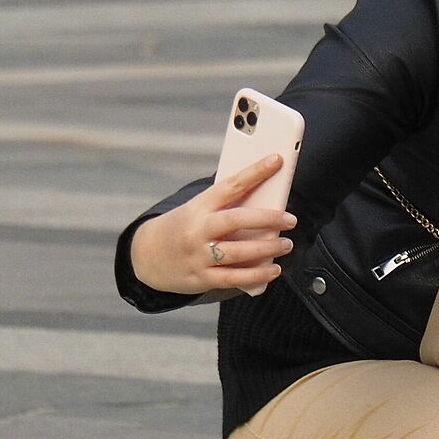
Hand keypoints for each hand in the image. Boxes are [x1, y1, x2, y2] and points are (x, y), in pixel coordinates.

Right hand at [127, 155, 296, 296]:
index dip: (255, 172)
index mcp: (198, 206)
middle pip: (236, 220)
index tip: (276, 160)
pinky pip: (234, 278)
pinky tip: (273, 270)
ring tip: (286, 244)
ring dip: (267, 249)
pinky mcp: (202, 278)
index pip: (230, 185)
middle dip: (268, 218)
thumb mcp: (197, 210)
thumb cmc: (183, 228)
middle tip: (290, 219)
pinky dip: (257, 275)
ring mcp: (199, 255)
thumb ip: (225, 207)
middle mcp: (198, 230)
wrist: (147, 256)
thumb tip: (266, 202)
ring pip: (238, 252)